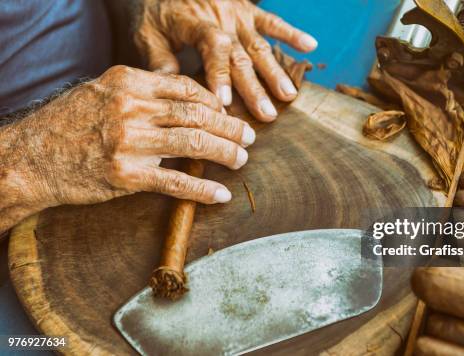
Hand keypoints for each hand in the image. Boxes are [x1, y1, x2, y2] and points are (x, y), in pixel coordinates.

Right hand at [0, 65, 254, 227]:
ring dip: (226, 152)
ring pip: (194, 143)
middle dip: (230, 127)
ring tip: (241, 159)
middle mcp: (131, 108)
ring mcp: (130, 142)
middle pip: (197, 114)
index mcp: (129, 82)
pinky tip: (221, 194)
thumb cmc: (67, 124)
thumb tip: (185, 101)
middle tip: (249, 137)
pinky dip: (204, 190)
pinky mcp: (127, 176)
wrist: (30, 158)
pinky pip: (176, 183)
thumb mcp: (101, 92)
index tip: (227, 114)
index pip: (186, 88)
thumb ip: (141, 93)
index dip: (215, 102)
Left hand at [134, 0, 317, 121]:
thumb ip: (158, 59)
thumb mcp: (146, 34)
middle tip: (267, 115)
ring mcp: (237, 14)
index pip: (212, 48)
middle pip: (240, 55)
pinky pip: (272, 21)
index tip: (225, 103)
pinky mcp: (248, 10)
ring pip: (258, 46)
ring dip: (275, 72)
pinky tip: (310, 46)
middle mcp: (220, 18)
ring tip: (289, 96)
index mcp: (193, 22)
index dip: (219, 74)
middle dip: (254, 87)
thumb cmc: (154, 14)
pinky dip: (291, 33)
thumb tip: (168, 89)